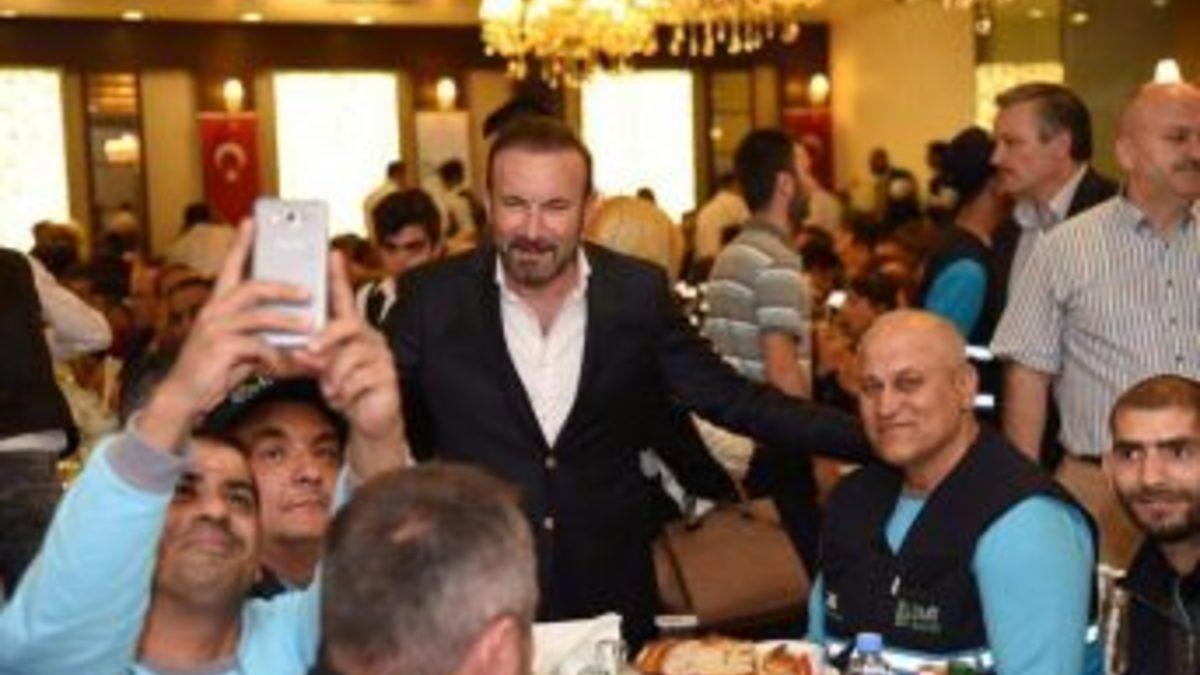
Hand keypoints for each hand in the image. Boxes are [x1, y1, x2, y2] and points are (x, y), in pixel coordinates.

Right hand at [138, 221, 309, 451]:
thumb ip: (262, 333)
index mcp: (217, 304)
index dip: (242, 243)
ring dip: (289, 321)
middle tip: (309, 290)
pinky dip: (277, 355)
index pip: (230, 266)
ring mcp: (215, 328)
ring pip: (260, 315)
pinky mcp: (220, 348)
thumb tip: (296, 330)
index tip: (252, 221)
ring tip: (312, 326)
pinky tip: (285, 364)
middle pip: (254, 286)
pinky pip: (258, 346)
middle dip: (284, 287)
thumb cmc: (214, 370)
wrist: (185, 397)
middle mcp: (214, 310)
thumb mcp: (239, 346)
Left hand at [291, 250, 407, 477]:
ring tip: (332, 389)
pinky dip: (345, 392)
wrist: (369, 420)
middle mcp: (370, 337)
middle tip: (310, 352)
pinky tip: (346, 399)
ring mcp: (382, 355)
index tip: (332, 252)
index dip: (338, 276)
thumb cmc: (345, 388)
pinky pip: (359, 379)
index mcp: (352, 330)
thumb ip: (313, 356)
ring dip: (334, 376)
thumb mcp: (323, 370)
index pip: (345, 298)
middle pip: (348, 325)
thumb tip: (301, 350)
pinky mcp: (388, 376)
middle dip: (326, 338)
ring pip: (350, 357)